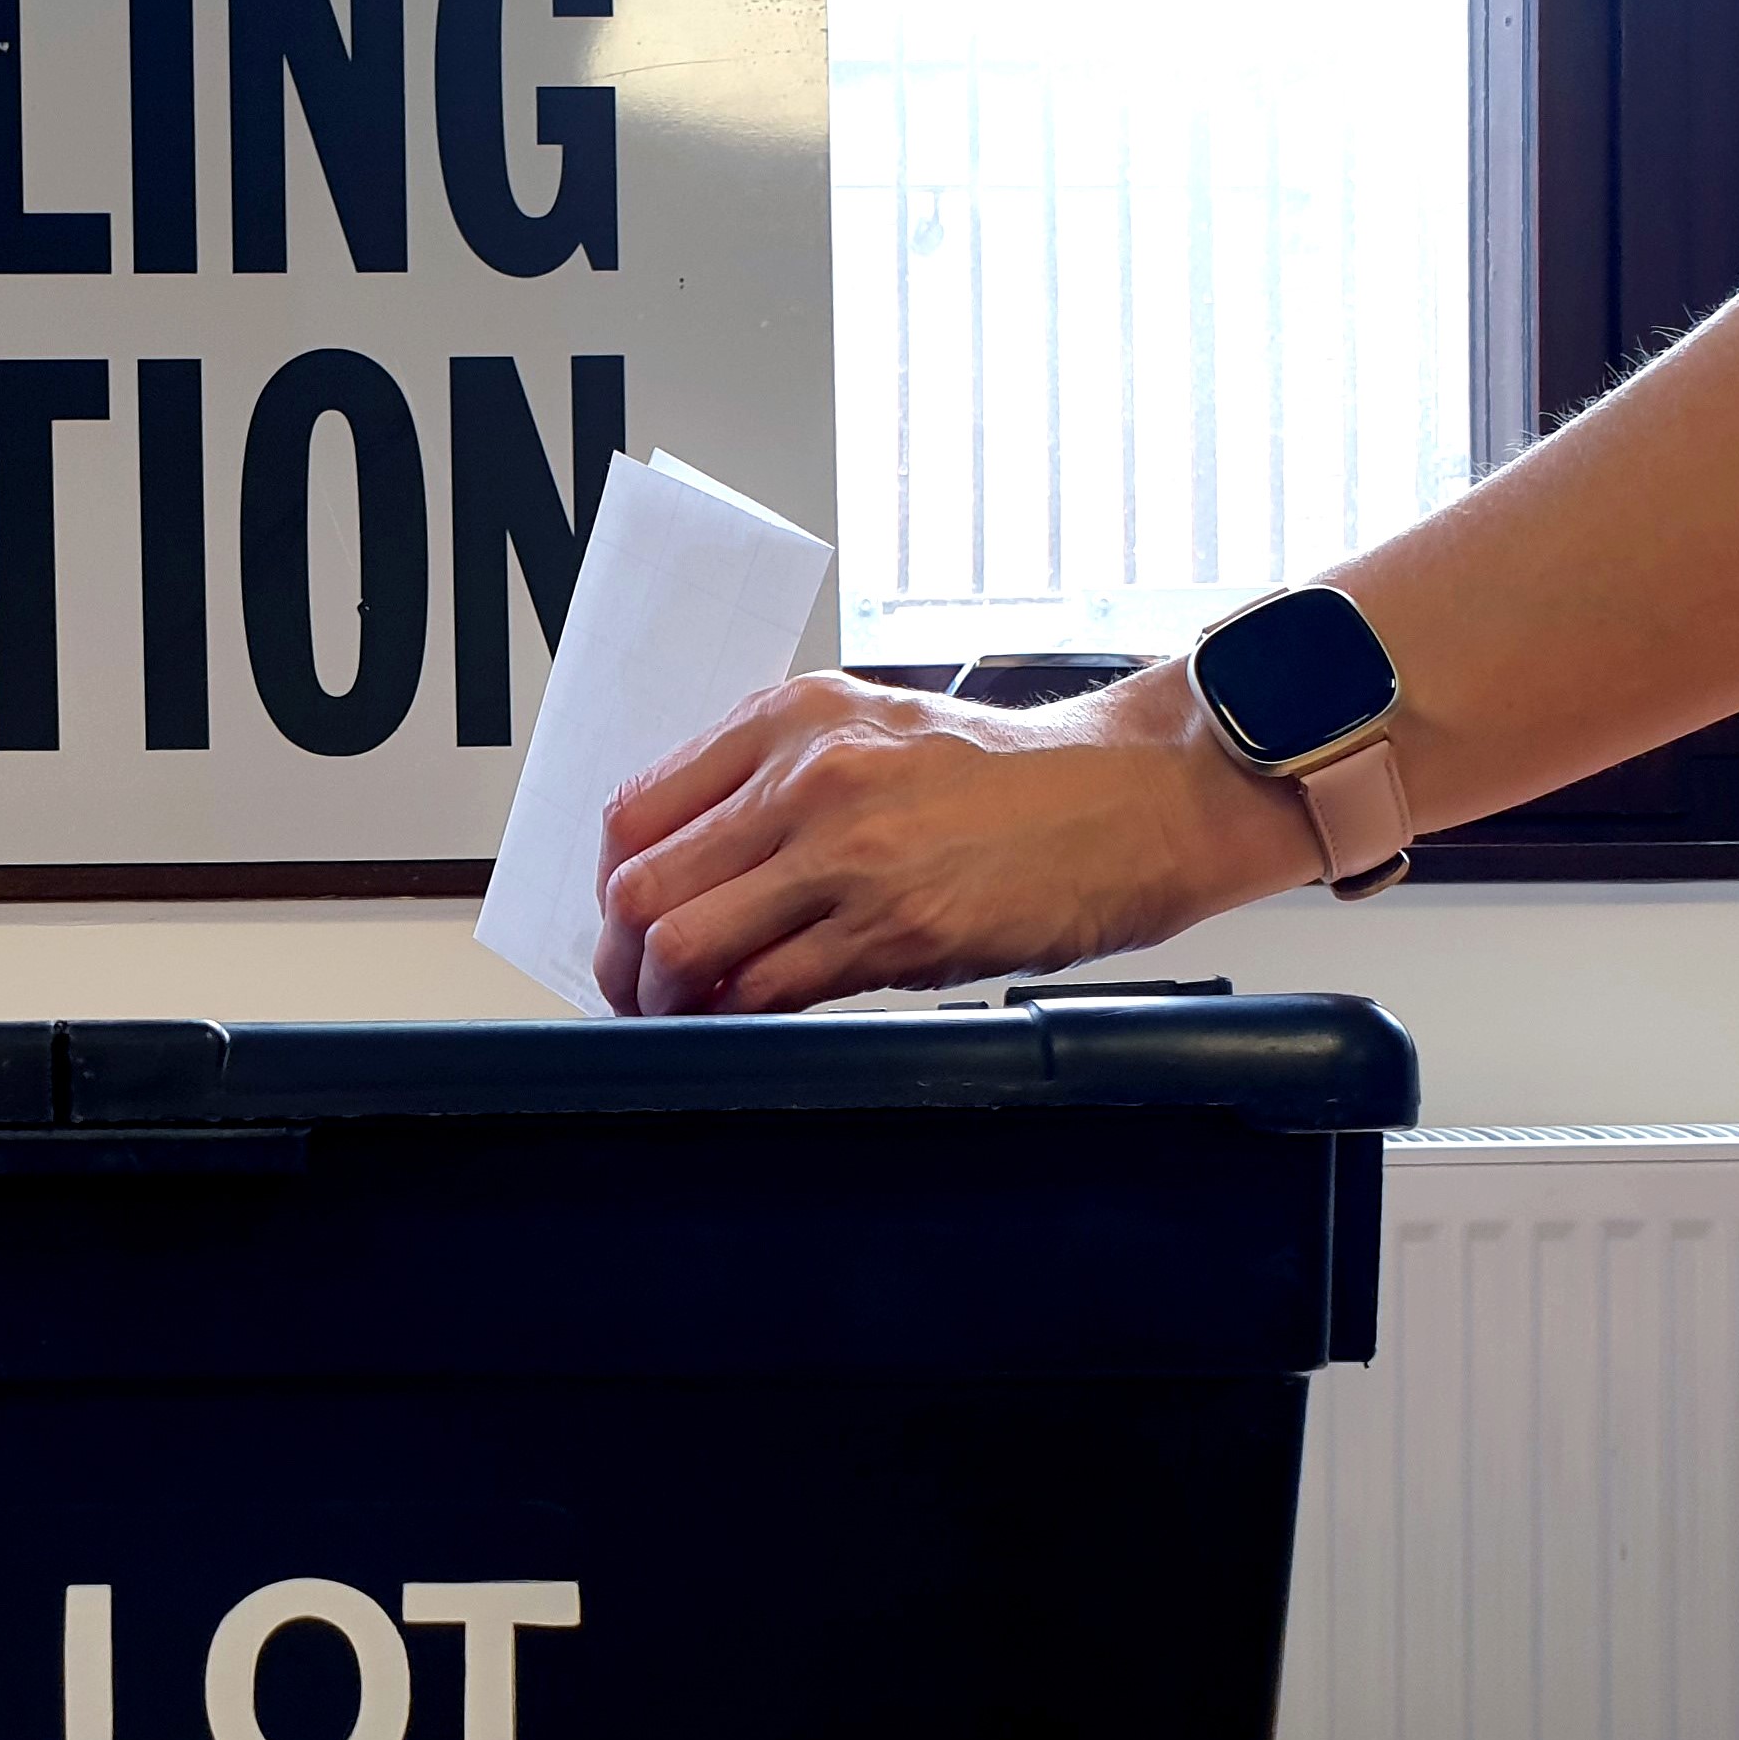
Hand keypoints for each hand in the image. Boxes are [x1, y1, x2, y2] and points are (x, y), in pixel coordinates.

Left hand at [591, 662, 1322, 1014]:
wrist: (1128, 797)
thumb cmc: (1007, 775)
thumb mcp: (870, 731)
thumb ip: (771, 781)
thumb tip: (687, 864)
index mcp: (789, 719)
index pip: (634, 811)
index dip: (609, 884)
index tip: (623, 919)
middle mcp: (806, 777)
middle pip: (640, 887)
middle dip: (618, 957)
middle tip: (633, 987)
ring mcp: (848, 856)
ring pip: (687, 946)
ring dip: (666, 1000)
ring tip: (682, 1015)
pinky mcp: (893, 929)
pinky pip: (769, 990)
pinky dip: (738, 1017)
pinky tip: (747, 1020)